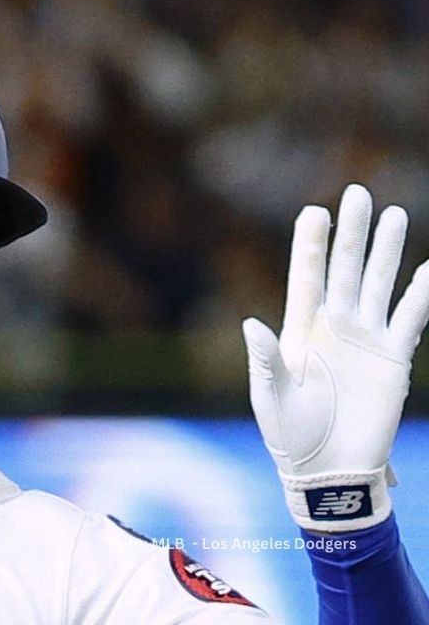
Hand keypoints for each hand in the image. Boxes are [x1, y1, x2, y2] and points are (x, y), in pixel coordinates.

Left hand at [243, 184, 428, 530]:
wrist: (327, 470)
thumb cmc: (289, 436)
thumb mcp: (270, 398)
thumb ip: (266, 361)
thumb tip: (251, 324)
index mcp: (299, 331)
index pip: (307, 277)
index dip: (311, 244)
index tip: (314, 209)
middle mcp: (333, 327)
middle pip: (346, 269)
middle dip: (352, 232)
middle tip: (358, 192)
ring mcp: (365, 340)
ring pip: (379, 284)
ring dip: (387, 251)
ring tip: (396, 213)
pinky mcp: (393, 360)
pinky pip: (412, 319)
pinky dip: (422, 294)